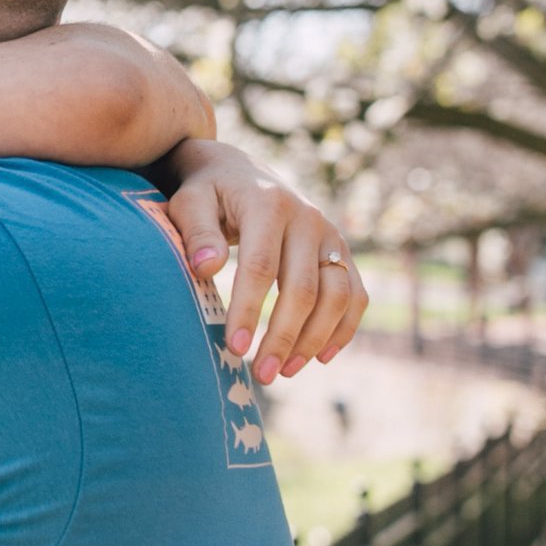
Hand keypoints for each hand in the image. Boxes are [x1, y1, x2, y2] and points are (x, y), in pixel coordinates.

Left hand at [154, 139, 367, 381]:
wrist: (240, 172)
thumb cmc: (208, 194)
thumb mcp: (190, 203)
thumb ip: (196, 233)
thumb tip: (205, 268)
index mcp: (268, 204)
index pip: (261, 266)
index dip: (249, 310)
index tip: (234, 347)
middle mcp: (308, 218)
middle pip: (304, 288)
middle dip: (283, 337)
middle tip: (261, 374)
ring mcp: (331, 234)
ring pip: (338, 295)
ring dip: (315, 339)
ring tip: (285, 372)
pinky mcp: (341, 251)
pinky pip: (355, 294)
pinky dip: (344, 328)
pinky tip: (319, 357)